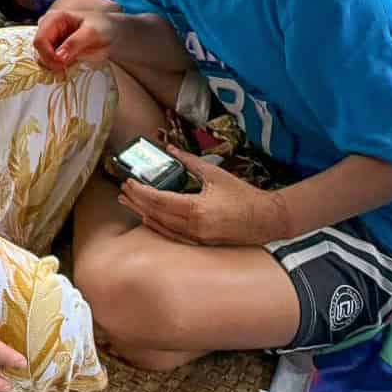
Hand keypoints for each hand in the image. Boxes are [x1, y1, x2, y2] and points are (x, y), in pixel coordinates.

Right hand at [32, 8, 115, 72]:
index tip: (62, 66)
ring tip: (73, 62)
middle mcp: (47, 28)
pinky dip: (59, 67)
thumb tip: (58, 57)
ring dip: (55, 66)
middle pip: (39, 51)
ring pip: (43, 58)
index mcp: (53, 19)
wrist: (110, 30)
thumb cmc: (102, 27)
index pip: (39, 41)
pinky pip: (50, 62)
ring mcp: (50, 40)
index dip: (47, 55)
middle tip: (68, 68)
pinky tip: (71, 63)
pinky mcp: (54, 50)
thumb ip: (74, 43)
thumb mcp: (92, 33)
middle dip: (51, 62)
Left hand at [118, 146, 290, 246]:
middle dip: (137, 201)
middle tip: (123, 190)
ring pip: (163, 227)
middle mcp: (194, 227)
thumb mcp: (216, 174)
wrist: (268, 219)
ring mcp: (198, 238)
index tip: (129, 181)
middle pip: (157, 214)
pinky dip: (159, 227)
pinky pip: (174, 236)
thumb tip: (170, 147)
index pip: (160, 200)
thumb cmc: (244, 195)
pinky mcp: (202, 244)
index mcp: (197, 209)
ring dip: (144, 214)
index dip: (141, 191)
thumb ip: (190, 162)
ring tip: (128, 203)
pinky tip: (148, 219)